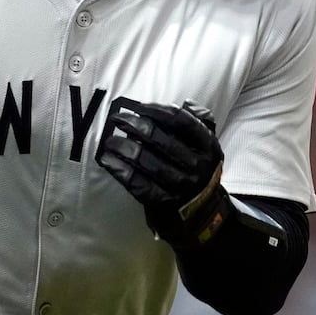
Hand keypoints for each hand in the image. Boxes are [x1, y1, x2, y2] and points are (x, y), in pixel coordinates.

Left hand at [97, 101, 228, 245]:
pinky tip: (108, 160)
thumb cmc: (198, 169)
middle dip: (135, 126)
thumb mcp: (207, 146)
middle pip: (161, 140)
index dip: (158, 111)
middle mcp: (196, 165)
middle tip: (118, 118)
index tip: (140, 107)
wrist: (203, 211)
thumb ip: (197, 122)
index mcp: (207, 146)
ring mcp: (180, 185)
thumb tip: (185, 103)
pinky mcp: (164, 202)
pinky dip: (121, 171)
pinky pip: (139, 184)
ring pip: (148, 162)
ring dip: (124, 148)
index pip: (182, 121)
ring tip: (110, 139)